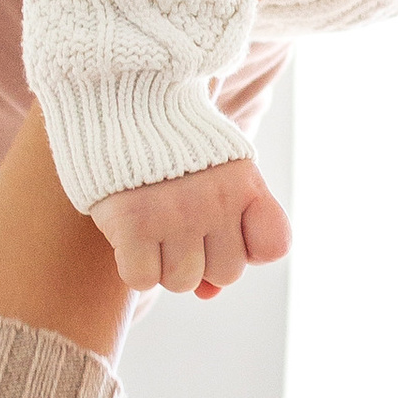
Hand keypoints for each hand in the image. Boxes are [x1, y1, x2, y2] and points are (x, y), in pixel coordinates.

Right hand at [91, 155, 291, 296]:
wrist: (122, 103)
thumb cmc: (173, 151)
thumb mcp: (215, 178)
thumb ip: (226, 233)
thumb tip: (208, 294)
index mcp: (245, 183)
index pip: (275, 246)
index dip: (250, 248)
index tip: (226, 227)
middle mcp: (216, 200)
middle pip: (226, 274)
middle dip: (203, 258)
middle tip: (179, 225)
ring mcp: (175, 213)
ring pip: (182, 281)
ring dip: (164, 264)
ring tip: (152, 227)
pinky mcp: (133, 222)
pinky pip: (142, 279)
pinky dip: (133, 266)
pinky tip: (130, 237)